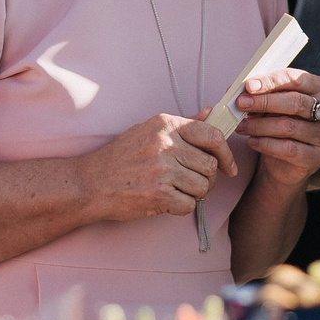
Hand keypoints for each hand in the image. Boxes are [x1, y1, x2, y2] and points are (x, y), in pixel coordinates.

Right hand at [83, 112, 238, 222]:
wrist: (90, 182)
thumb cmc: (120, 157)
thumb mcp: (148, 131)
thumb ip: (181, 124)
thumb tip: (209, 112)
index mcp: (165, 124)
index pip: (212, 135)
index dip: (226, 154)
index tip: (229, 167)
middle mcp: (165, 143)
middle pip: (210, 165)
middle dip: (208, 178)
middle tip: (193, 183)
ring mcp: (162, 168)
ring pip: (203, 186)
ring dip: (195, 194)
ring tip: (178, 191)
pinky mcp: (158, 193)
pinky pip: (189, 204)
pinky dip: (181, 207)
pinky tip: (167, 201)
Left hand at [229, 66, 319, 189]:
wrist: (284, 163)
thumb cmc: (278, 125)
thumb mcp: (270, 105)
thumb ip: (258, 94)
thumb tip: (235, 89)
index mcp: (319, 88)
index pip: (297, 79)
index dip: (271, 81)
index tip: (249, 86)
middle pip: (295, 102)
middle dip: (264, 102)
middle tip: (241, 104)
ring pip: (289, 126)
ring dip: (260, 125)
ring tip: (241, 126)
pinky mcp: (317, 156)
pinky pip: (288, 149)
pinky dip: (266, 144)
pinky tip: (252, 142)